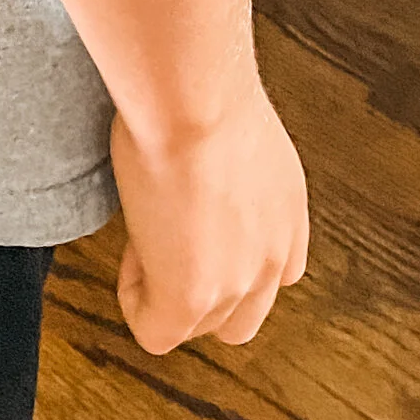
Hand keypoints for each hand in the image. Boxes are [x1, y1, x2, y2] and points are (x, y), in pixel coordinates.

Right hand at [110, 76, 308, 351]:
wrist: (192, 97)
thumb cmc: (201, 86)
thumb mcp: (232, 126)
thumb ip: (228, 166)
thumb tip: (194, 153)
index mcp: (288, 211)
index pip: (275, 270)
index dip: (226, 254)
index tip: (192, 215)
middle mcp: (274, 253)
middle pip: (241, 313)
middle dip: (201, 288)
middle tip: (167, 235)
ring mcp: (237, 282)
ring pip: (202, 326)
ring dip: (168, 294)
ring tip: (146, 236)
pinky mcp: (191, 298)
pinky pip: (156, 333)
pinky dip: (135, 301)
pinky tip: (130, 252)